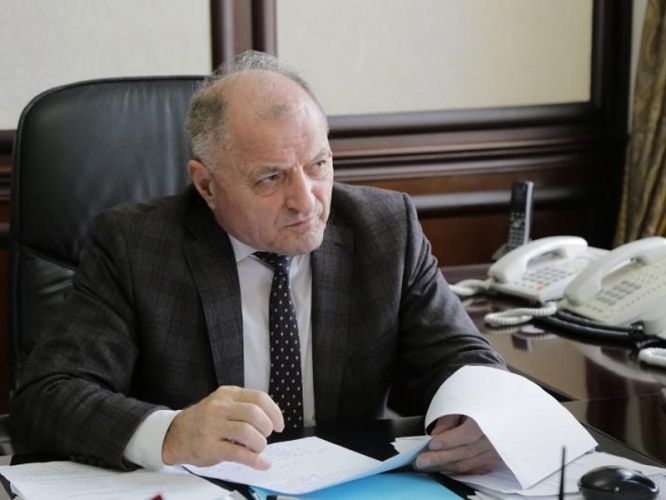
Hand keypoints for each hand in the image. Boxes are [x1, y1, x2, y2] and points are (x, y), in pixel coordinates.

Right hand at [162, 386, 284, 468]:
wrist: (175, 434)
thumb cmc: (204, 420)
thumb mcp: (223, 403)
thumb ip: (244, 406)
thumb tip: (272, 417)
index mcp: (227, 394)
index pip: (259, 398)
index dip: (274, 412)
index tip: (279, 424)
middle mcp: (220, 407)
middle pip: (254, 413)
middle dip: (267, 427)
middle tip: (266, 436)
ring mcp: (213, 427)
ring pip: (247, 432)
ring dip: (260, 443)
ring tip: (258, 448)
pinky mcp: (209, 447)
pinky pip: (238, 453)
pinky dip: (254, 460)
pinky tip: (261, 463)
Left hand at [414, 414, 498, 473]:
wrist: (498, 413)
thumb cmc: (477, 407)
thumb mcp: (462, 405)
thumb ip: (449, 419)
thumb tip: (436, 435)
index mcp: (487, 421)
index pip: (468, 434)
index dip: (449, 440)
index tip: (431, 444)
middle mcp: (493, 440)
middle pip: (464, 453)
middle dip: (440, 458)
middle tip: (420, 461)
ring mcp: (493, 453)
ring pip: (466, 465)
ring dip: (443, 467)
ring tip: (425, 467)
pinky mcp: (491, 462)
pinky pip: (469, 470)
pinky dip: (453, 470)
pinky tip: (440, 468)